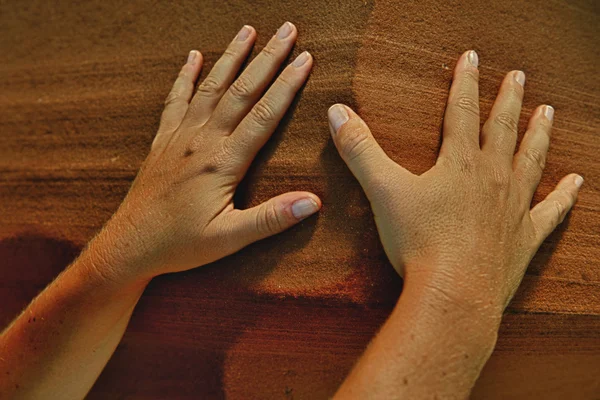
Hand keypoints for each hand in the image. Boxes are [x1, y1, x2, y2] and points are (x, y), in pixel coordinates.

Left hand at [91, 22, 320, 282]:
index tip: (305, 59)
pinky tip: (192, 56)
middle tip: (288, 30)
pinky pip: (175, 99)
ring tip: (249, 30)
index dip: (287, 85)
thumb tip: (314, 202)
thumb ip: (271, 218)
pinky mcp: (163, 141)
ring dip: (231, 56)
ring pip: (210, 87)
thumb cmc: (180, 245)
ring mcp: (179, 137)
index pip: (263, 114)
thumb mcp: (229, 239)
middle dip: (267, 58)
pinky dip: (185, 76)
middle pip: (240, 90)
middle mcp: (201, 140)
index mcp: (222, 162)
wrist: (130, 246)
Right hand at [327, 50, 581, 313]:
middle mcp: (492, 177)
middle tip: (519, 76)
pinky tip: (576, 183)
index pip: (462, 111)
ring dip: (539, 135)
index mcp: (460, 163)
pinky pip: (551, 211)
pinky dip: (564, 196)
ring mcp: (513, 206)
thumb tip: (337, 112)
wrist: (454, 294)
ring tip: (549, 112)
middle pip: (503, 128)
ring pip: (531, 160)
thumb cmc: (419, 242)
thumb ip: (360, 150)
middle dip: (509, 100)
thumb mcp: (383, 191)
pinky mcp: (523, 237)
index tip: (471, 58)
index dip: (464, 82)